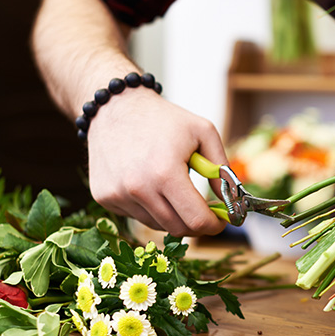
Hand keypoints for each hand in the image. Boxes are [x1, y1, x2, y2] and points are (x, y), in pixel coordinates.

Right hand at [87, 88, 227, 236]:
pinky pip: (136, 216)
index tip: (220, 221)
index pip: (196, 220)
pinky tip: (147, 182)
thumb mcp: (203, 133)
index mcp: (165, 173)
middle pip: (178, 228)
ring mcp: (117, 195)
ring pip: (157, 224)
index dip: (214, 225)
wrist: (115, 107)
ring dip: (171, 213)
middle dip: (196, 223)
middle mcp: (138, 188)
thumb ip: (222, 169)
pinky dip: (149, 207)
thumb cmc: (164, 119)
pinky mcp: (104, 197)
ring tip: (171, 185)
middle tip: (203, 209)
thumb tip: (231, 202)